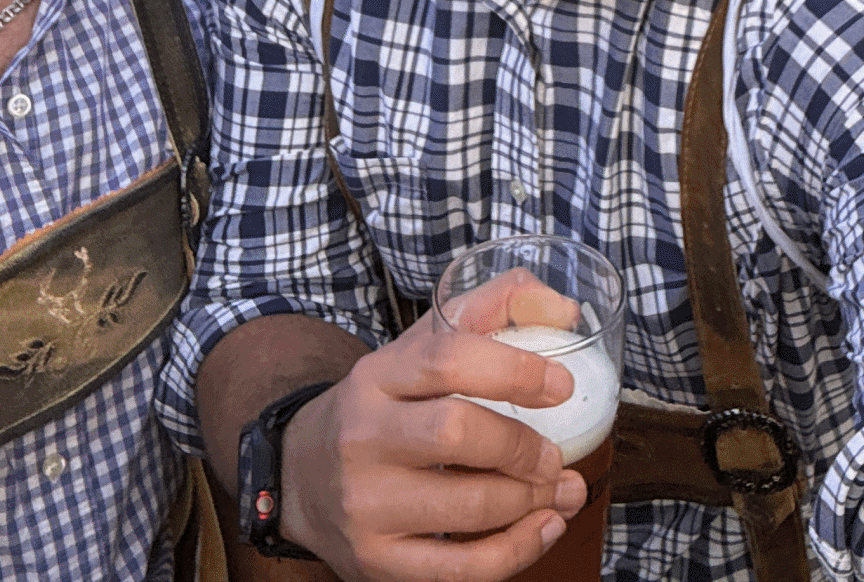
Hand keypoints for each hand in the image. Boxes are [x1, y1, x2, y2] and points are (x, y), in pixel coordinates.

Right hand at [279, 273, 589, 581]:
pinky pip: (460, 568)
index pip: (446, 359)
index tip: (560, 385)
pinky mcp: (376, 561)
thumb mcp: (418, 347)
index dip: (514, 370)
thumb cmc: (384, 408)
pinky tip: (543, 527)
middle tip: (556, 455)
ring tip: (561, 489)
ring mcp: (365, 504)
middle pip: (455, 433)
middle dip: (523, 446)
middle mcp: (362, 437)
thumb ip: (489, 309)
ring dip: (532, 500)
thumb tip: (562, 308)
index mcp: (376, 376)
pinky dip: (517, 550)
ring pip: (467, 505)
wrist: (301, 477)